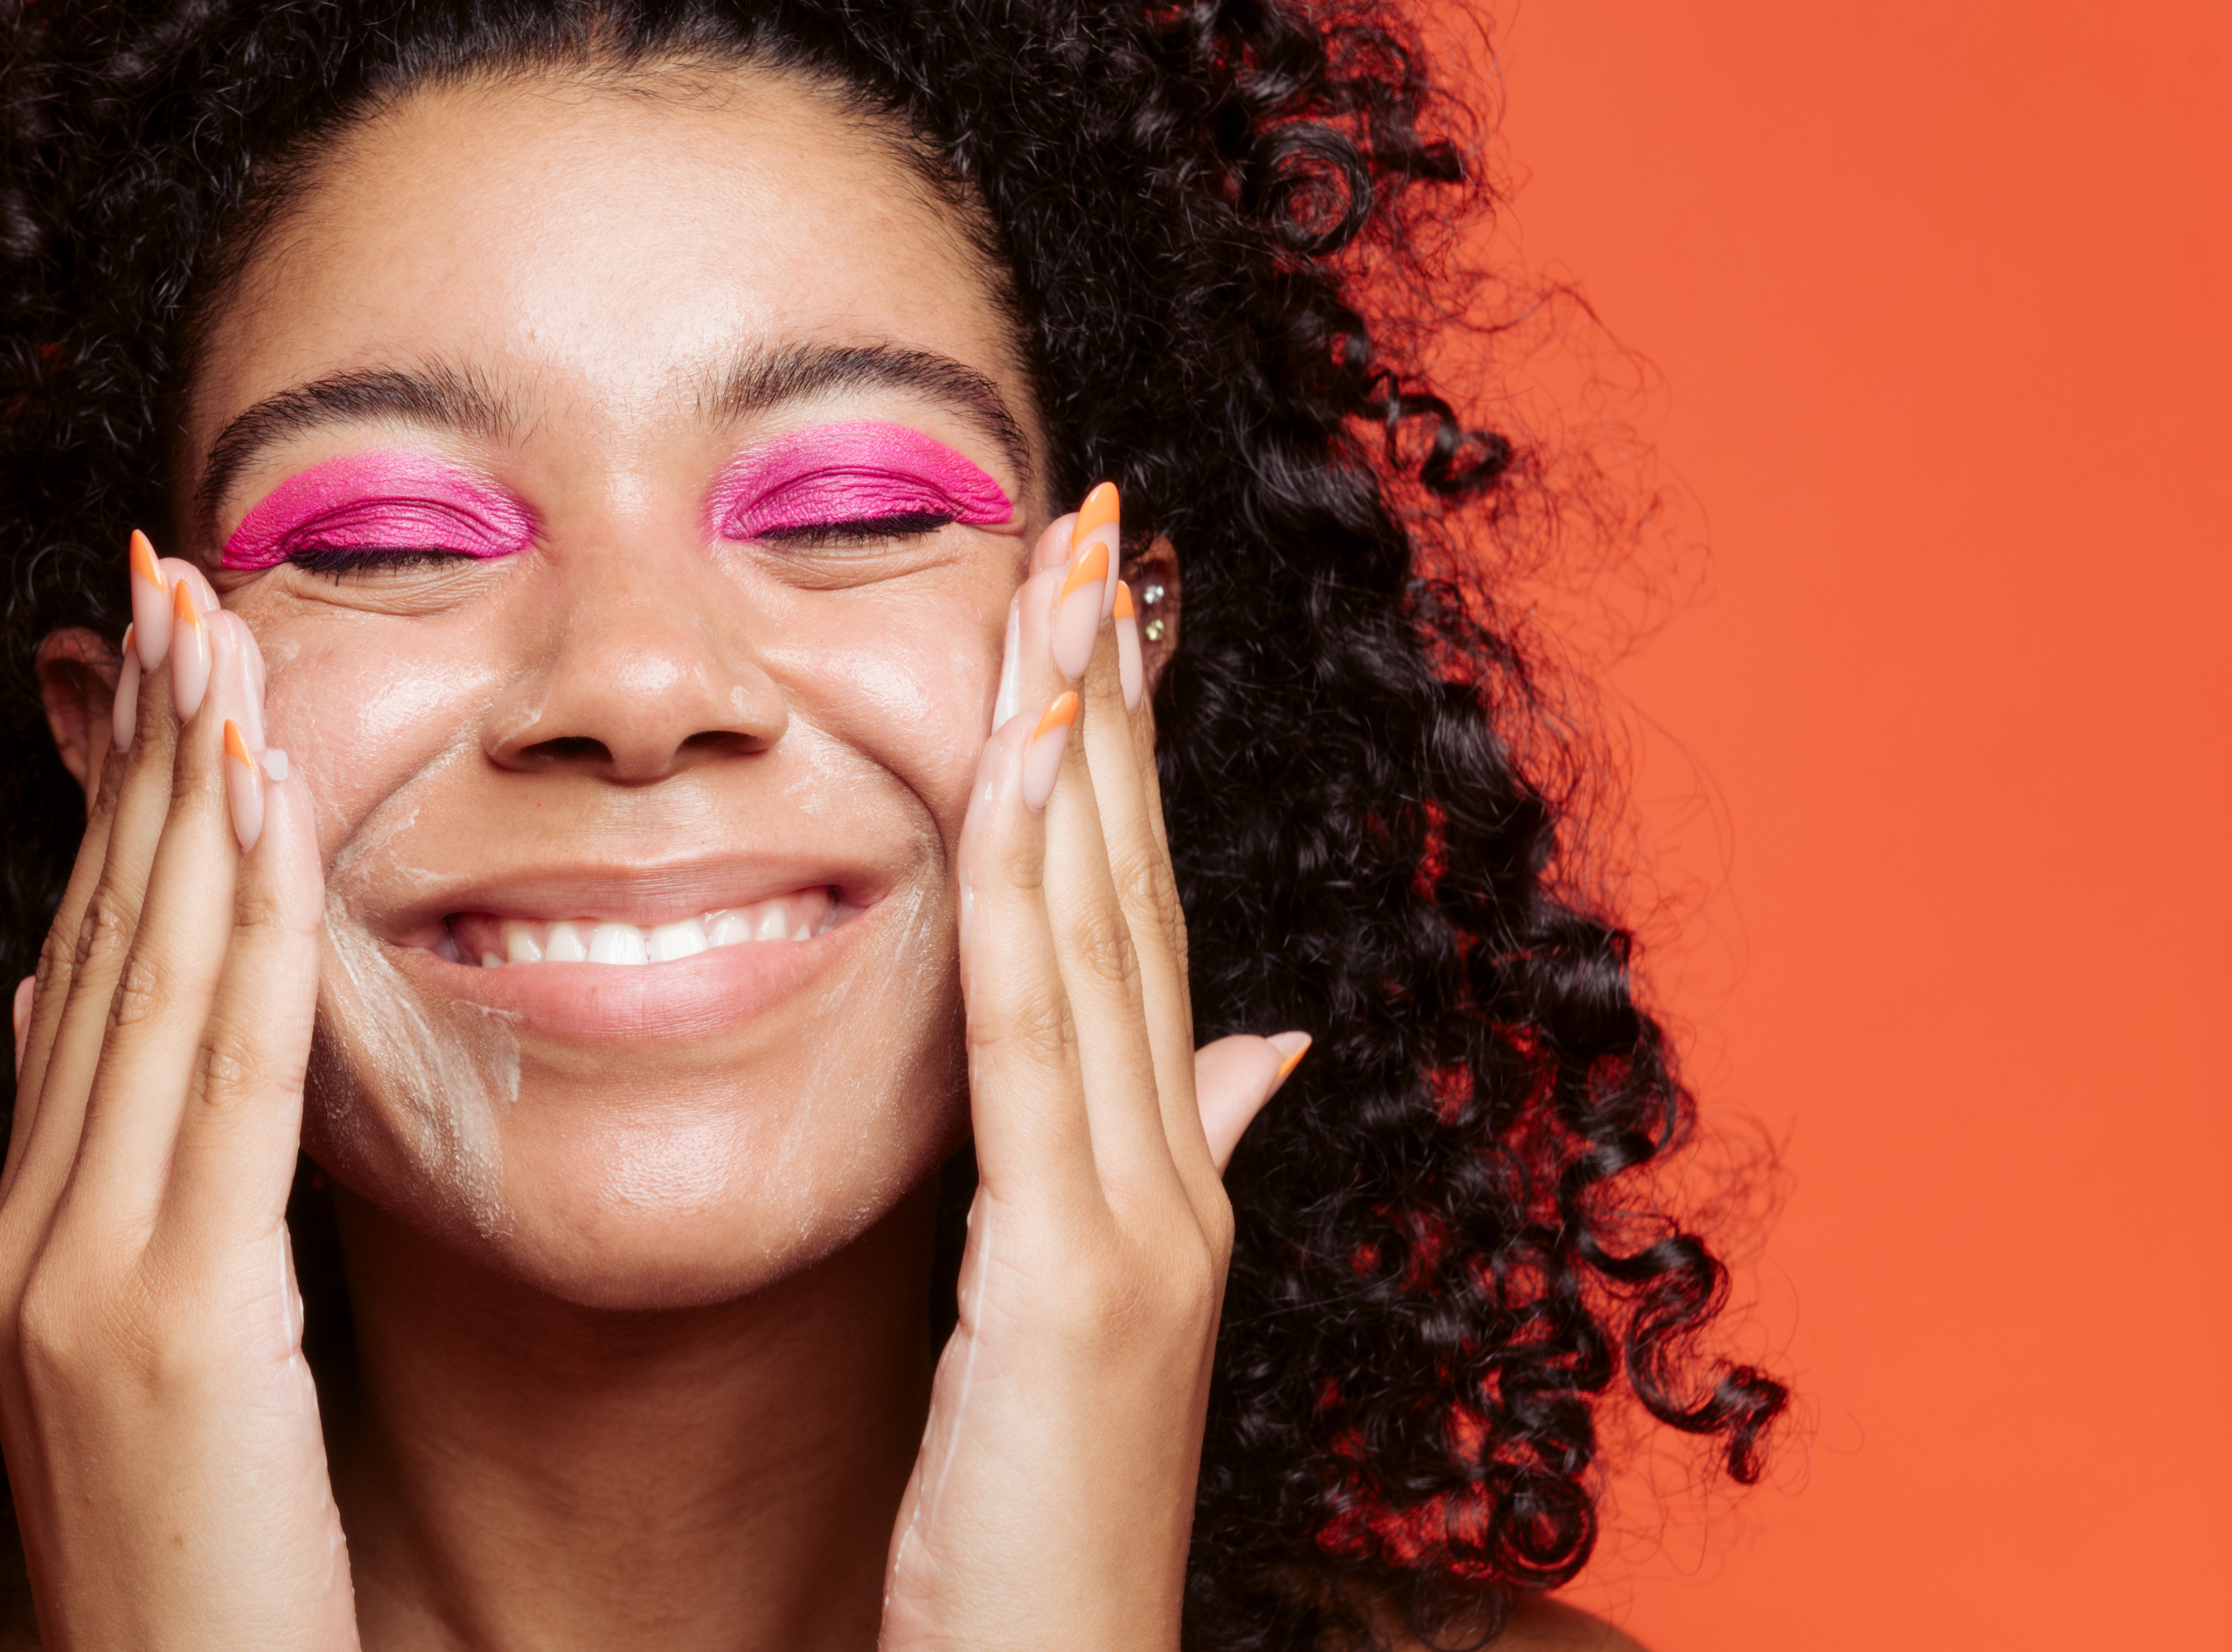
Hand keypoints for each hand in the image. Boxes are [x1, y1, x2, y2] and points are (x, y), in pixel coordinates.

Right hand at [0, 543, 355, 1650]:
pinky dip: (245, 924)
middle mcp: (29, 1236)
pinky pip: (224, 1082)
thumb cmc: (197, 1577)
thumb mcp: (137, 1356)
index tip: (151, 663)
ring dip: (189, 790)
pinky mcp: (169, 1326)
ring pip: (149, 982)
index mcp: (28, 1239)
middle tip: (174, 579)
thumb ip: (110, 1178)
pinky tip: (266, 801)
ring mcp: (80, 1278)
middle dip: (142, 754)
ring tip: (217, 631)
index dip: (117, 807)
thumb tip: (72, 999)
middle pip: (99, 944)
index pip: (82, 973)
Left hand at [880, 488, 1307, 1649]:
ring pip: (1103, 935)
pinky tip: (1013, 768)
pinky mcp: (1083, 1285)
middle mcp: (1178, 1178)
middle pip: (1138, 893)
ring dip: (1082, 748)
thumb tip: (1262, 1047)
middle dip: (1114, 703)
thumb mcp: (1090, 1328)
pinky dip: (1028, 892)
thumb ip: (1173, 1166)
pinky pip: (1040, 1046)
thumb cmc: (1034, 1532)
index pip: (1142, 924)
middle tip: (1095, 526)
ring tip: (1064, 584)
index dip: (1126, 760)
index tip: (1103, 610)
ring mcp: (1144, 1227)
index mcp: (1166, 1179)